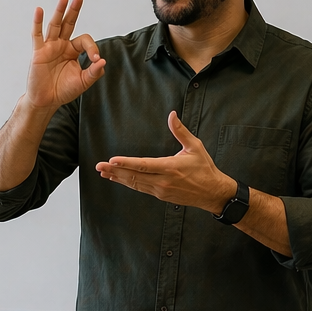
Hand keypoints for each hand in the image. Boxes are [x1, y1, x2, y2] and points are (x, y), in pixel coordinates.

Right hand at [26, 0, 105, 109]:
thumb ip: (93, 72)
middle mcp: (61, 45)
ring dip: (60, 11)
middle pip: (69, 23)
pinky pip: (37, 35)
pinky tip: (39, 10)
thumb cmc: (63, 91)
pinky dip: (37, 22)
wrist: (46, 101)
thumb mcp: (83, 82)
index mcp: (73, 51)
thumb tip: (102, 62)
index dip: (92, 48)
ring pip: (55, 25)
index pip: (85, 41)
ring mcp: (49, 47)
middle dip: (74, 10)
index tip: (96, 59)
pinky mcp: (38, 52)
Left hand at [95, 111, 237, 213]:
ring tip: (104, 173)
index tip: (112, 160)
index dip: (126, 163)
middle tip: (98, 167)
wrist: (212, 192)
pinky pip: (141, 189)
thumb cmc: (204, 168)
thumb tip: (172, 115)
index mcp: (170, 167)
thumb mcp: (195, 147)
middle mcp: (163, 180)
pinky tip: (118, 179)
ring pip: (135, 184)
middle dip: (114, 171)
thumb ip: (181, 131)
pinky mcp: (161, 195)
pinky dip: (128, 183)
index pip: (143, 165)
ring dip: (118, 178)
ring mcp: (161, 190)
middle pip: (134, 176)